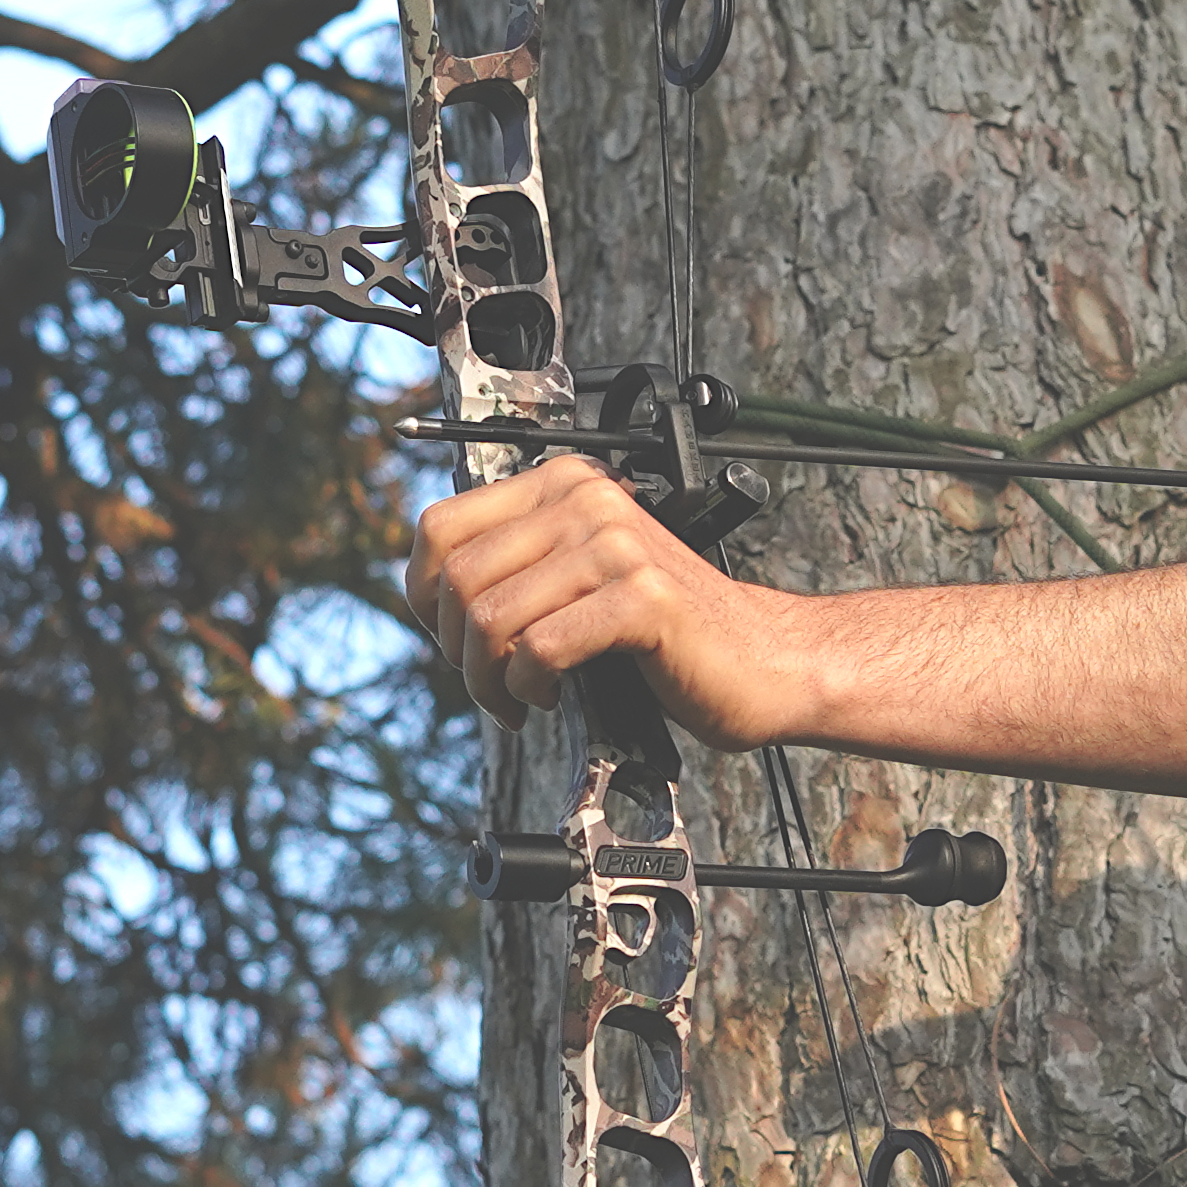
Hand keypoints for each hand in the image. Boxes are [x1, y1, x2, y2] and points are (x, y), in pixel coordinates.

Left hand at [402, 458, 818, 740]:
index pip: (440, 527)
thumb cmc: (667, 634)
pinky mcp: (641, 598)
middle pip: (458, 577)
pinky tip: (550, 699)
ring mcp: (616, 545)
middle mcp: (587, 501)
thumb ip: (519, 567)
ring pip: (492, 617)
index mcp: (565, 485)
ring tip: (517, 701)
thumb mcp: (580, 578)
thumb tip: (431, 595)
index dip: (423, 594)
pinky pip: (542, 649)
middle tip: (488, 685)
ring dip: (489, 680)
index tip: (449, 640)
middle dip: (456, 650)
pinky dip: (530, 688)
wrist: (762, 661)